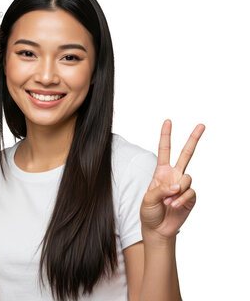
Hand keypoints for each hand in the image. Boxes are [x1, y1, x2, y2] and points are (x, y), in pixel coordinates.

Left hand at [140, 120, 204, 241]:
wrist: (157, 229)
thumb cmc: (149, 212)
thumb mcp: (148, 199)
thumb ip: (161, 189)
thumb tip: (177, 185)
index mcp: (161, 172)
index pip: (164, 150)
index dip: (165, 136)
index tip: (168, 121)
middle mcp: (174, 175)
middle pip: (186, 154)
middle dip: (193, 139)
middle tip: (201, 124)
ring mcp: (183, 186)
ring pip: (187, 177)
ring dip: (176, 190)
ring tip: (167, 201)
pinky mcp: (191, 197)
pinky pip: (190, 192)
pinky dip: (181, 199)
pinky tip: (174, 206)